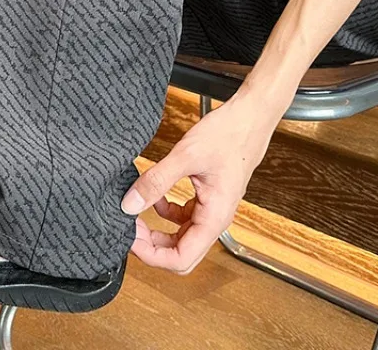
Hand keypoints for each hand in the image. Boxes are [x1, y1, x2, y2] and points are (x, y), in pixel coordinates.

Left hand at [120, 82, 283, 273]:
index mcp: (214, 217)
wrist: (249, 118)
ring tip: (135, 214)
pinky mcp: (206, 198)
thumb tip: (129, 205)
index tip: (130, 238)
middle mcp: (214, 219)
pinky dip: (165, 213)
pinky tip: (154, 197)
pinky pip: (183, 218)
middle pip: (180, 254)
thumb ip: (156, 181)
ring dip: (157, 232)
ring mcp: (211, 210)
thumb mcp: (185, 156)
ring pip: (181, 237)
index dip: (152, 255)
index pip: (182, 259)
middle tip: (129, 228)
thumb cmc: (228, 135)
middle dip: (152, 247)